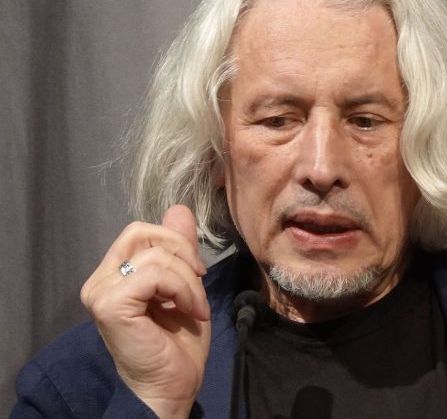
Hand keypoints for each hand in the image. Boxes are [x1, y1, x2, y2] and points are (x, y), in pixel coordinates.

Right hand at [81, 205, 210, 417]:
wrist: (172, 386)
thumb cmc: (176, 345)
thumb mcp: (185, 286)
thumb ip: (178, 249)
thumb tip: (179, 208)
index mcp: (113, 274)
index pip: (141, 231)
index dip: (176, 243)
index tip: (196, 274)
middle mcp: (99, 280)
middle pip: (141, 232)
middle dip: (182, 252)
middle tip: (198, 283)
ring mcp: (100, 292)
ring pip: (155, 255)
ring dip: (189, 281)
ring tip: (195, 307)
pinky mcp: (109, 304)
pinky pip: (155, 274)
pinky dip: (183, 289)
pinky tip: (190, 311)